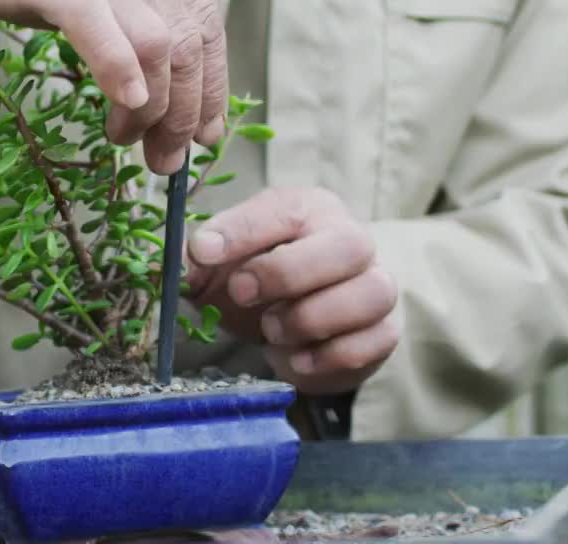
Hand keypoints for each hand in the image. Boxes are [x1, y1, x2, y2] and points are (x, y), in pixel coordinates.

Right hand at [0, 0, 225, 173]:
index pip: (203, 15)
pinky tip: (124, 106)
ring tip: (127, 142)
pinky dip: (119, 69)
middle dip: (183, 110)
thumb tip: (163, 84)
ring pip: (153, 40)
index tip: (204, 133)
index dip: (211, 83)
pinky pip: (96, 23)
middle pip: (186, 36)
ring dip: (152, 109)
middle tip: (165, 160)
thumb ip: (125, 4)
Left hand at [184, 188, 398, 394]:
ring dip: (311, 317)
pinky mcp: (385, 331)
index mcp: (308, 210)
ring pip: (371, 293)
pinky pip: (373, 341)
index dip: (241, 230)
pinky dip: (329, 355)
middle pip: (347, 245)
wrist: (298, 324)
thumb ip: (201, 258)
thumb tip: (183, 259)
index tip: (203, 251)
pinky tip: (295, 358)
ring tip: (271, 330)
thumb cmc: (259, 280)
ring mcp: (376, 284)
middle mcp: (350, 239)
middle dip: (287, 273)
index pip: (284, 209)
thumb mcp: (223, 263)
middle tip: (243, 293)